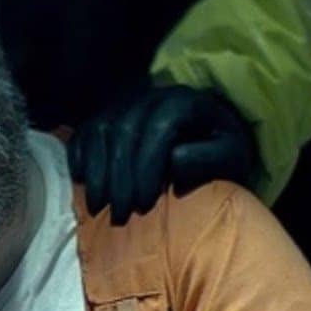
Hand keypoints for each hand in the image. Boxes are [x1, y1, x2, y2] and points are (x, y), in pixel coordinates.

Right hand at [69, 84, 256, 223]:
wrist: (210, 136)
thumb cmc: (221, 151)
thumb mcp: (231, 156)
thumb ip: (209, 158)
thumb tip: (175, 160)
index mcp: (183, 101)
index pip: (156, 129)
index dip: (147, 168)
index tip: (144, 204)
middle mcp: (150, 95)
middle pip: (123, 131)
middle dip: (119, 177)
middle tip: (120, 215)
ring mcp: (125, 103)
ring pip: (100, 130)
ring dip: (97, 172)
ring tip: (99, 206)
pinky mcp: (107, 115)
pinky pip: (84, 131)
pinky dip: (79, 156)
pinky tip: (82, 182)